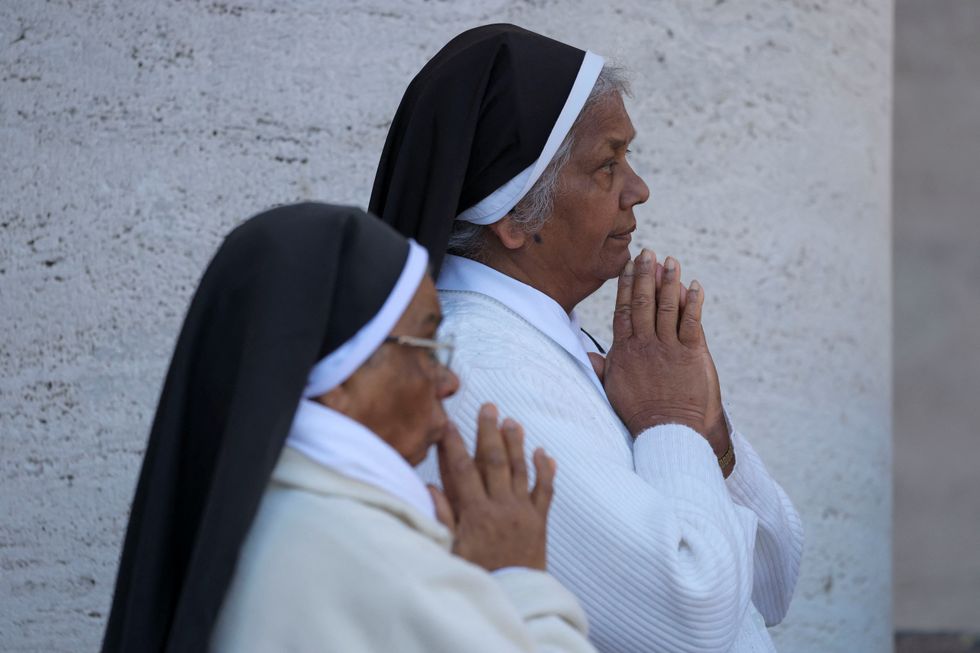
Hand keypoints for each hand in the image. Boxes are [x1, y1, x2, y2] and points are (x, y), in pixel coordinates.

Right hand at [431, 404, 555, 570]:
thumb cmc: (478, 577)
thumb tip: (430, 487)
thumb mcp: (451, 551)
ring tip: (513, 421)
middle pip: (494, 461)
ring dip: (516, 443)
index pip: (462, 470)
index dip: (454, 444)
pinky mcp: (539, 522)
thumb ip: (442, 518)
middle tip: (489, 406)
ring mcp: (523, 513)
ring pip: (520, 470)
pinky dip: (545, 471)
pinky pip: (545, 491)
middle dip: (489, 432)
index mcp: (476, 514)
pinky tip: (544, 453)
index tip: (448, 422)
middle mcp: (501, 507)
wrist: (515, 600)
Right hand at [599, 249, 730, 460]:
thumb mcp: (614, 391)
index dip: (625, 286)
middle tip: (647, 252)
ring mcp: (668, 348)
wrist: (668, 431)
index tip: (628, 267)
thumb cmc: (640, 414)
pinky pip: (692, 321)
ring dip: (669, 281)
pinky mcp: (691, 354)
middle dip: (645, 275)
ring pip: (667, 306)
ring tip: (671, 261)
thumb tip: (588, 356)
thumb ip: (603, 369)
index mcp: (624, 351)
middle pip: (642, 302)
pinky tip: (694, 286)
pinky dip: (693, 302)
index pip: (623, 310)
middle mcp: (645, 345)